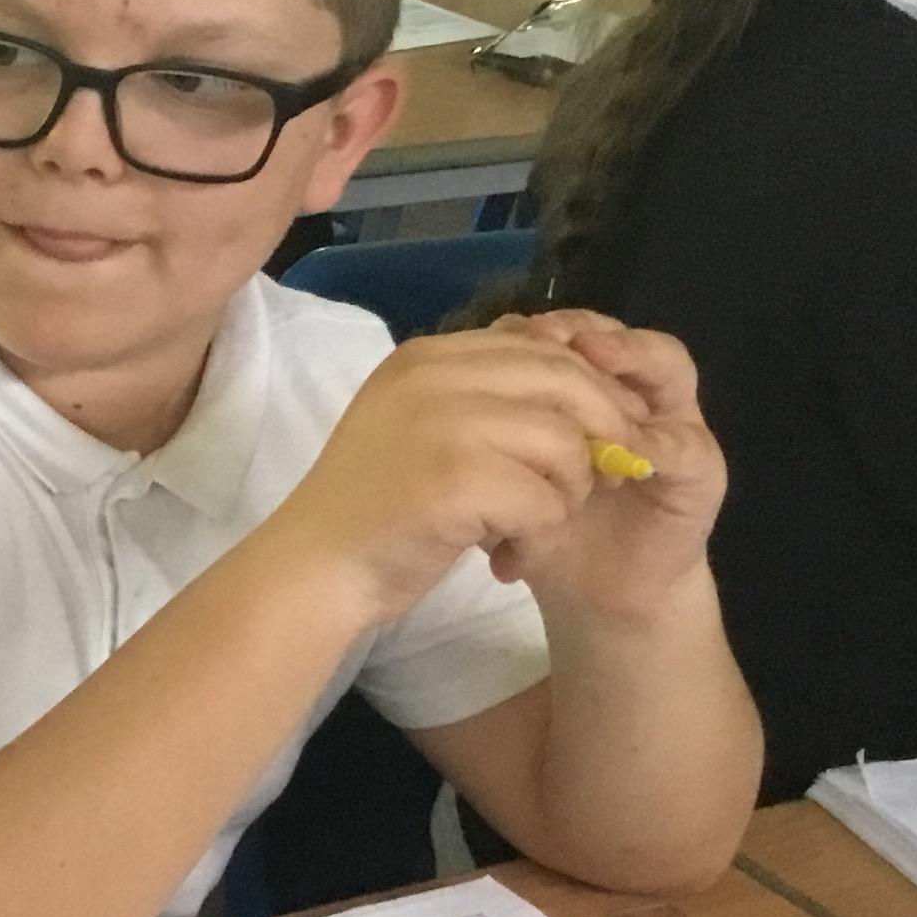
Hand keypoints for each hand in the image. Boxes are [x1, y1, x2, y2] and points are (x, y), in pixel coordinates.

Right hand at [262, 322, 709, 631]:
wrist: (312, 570)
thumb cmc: (372, 508)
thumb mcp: (420, 426)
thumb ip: (480, 397)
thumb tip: (586, 387)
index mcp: (424, 357)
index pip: (540, 346)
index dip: (589, 388)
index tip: (603, 434)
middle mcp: (433, 376)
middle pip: (566, 383)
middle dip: (603, 433)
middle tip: (602, 480)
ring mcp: (443, 425)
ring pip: (566, 443)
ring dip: (567, 495)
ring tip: (532, 528)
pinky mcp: (456, 482)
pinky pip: (545, 501)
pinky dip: (539, 536)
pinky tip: (507, 557)